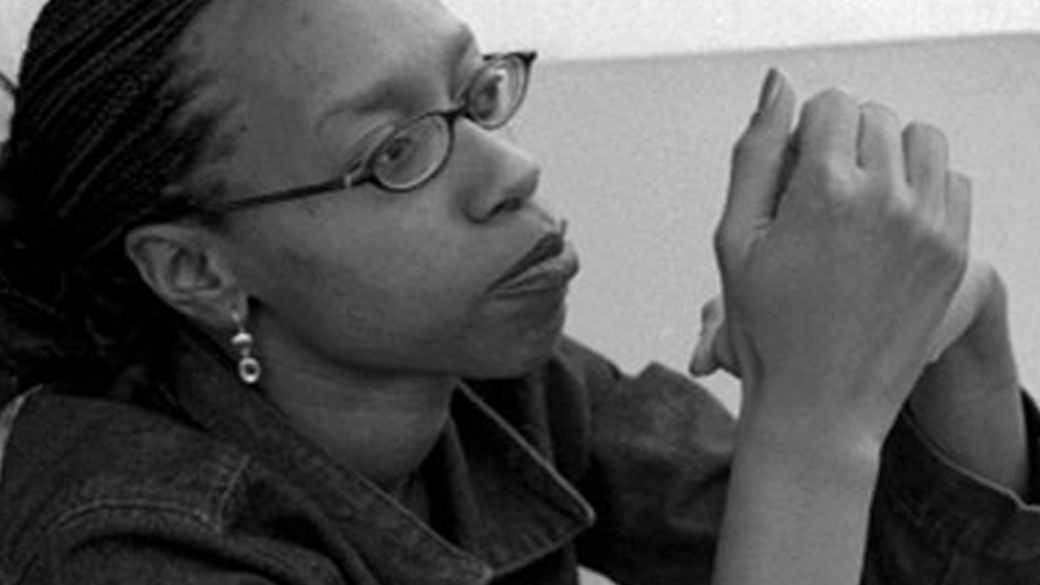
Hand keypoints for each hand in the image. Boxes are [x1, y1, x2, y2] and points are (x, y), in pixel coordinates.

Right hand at [714, 71, 969, 444]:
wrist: (821, 405)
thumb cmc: (765, 325)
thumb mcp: (734, 238)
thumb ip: (756, 152)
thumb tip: (778, 83)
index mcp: (825, 191)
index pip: (831, 104)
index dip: (803, 135)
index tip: (791, 179)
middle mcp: (887, 200)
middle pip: (874, 117)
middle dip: (843, 142)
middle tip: (819, 197)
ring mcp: (930, 227)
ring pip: (921, 140)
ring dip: (888, 156)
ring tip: (859, 203)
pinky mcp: (955, 253)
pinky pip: (953, 181)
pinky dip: (924, 187)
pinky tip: (890, 224)